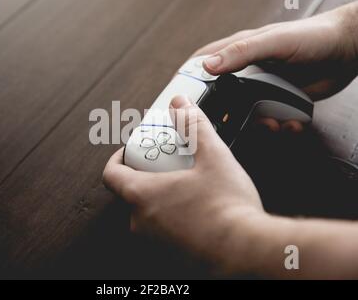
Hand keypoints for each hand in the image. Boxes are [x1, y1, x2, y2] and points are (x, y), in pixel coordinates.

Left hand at [103, 95, 265, 270]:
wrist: (246, 250)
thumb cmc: (226, 208)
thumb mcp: (212, 156)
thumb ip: (194, 126)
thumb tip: (181, 104)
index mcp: (142, 195)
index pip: (110, 174)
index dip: (117, 158)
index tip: (131, 151)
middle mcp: (141, 221)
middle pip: (130, 191)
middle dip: (146, 174)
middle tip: (167, 164)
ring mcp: (155, 240)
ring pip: (148, 211)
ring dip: (161, 195)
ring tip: (186, 184)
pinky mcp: (172, 253)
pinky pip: (163, 228)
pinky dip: (173, 215)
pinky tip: (197, 207)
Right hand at [194, 2, 357, 131]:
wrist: (347, 51)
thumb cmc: (313, 35)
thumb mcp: (274, 41)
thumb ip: (241, 52)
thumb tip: (209, 66)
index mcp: (239, 51)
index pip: (202, 64)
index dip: (187, 81)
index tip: (177, 100)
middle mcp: (246, 71)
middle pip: (220, 96)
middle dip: (221, 113)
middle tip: (220, 127)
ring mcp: (261, 88)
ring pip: (244, 113)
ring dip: (254, 123)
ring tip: (269, 123)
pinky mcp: (276, 101)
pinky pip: (267, 119)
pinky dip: (275, 126)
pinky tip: (286, 123)